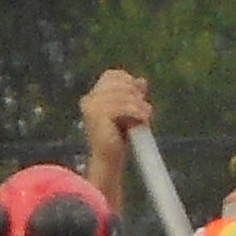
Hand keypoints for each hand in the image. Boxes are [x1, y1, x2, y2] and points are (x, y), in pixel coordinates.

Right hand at [78, 69, 156, 203]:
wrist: (109, 161)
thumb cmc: (118, 138)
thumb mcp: (128, 113)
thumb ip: (133, 96)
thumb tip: (142, 81)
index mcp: (93, 96)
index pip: (113, 75)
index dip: (129, 81)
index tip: (140, 96)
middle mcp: (89, 99)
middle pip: (120, 83)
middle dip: (136, 94)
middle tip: (145, 110)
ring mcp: (92, 106)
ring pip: (124, 95)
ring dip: (140, 106)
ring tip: (146, 117)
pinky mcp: (98, 115)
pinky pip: (124, 107)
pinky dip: (137, 112)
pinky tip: (143, 120)